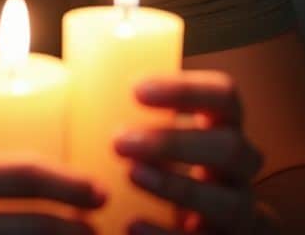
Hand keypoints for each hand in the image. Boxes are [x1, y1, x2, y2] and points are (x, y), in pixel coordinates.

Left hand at [115, 71, 273, 233]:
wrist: (202, 226)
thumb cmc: (163, 164)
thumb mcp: (157, 135)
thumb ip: (132, 115)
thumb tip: (65, 85)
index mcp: (224, 127)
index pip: (223, 96)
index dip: (186, 90)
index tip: (136, 90)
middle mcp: (239, 168)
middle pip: (229, 148)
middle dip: (175, 143)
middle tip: (119, 141)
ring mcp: (239, 210)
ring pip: (227, 200)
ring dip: (177, 186)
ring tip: (131, 175)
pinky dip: (167, 233)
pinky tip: (132, 224)